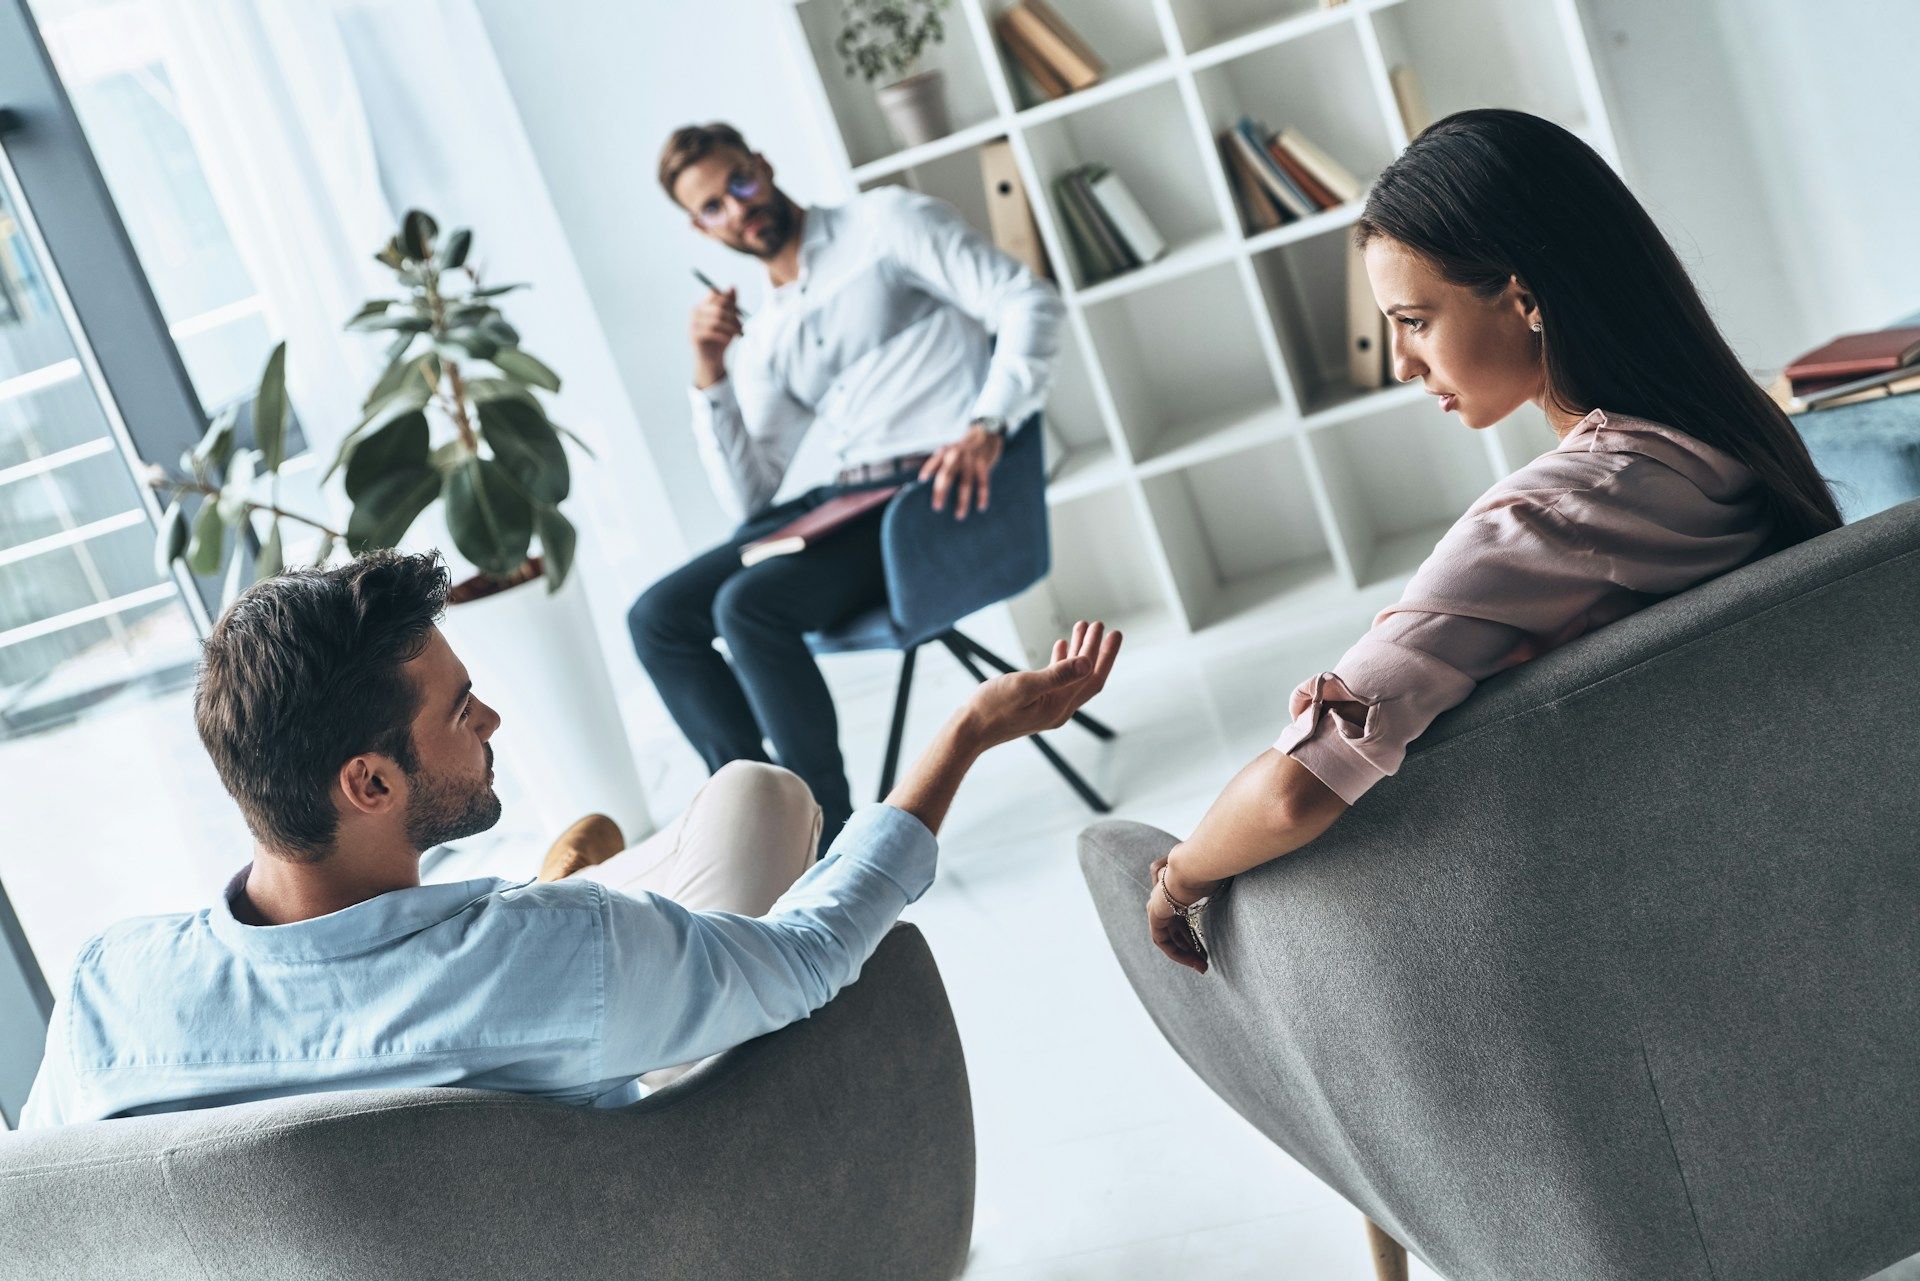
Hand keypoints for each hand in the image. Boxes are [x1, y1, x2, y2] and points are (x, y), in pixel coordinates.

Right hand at [691, 287, 741, 387]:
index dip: (729, 301)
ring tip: (737, 334)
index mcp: (703, 305)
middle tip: (741, 326)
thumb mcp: (729, 320)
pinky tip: (729, 340)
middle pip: (718, 308)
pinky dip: (723, 335)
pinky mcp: (693, 336)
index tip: (738, 313)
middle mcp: (695, 311)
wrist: (712, 360)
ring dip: (730, 327)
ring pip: (716, 321)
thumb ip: (730, 304)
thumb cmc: (721, 338)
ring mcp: (692, 323)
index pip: (715, 294)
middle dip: (733, 317)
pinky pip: (711, 332)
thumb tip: (733, 286)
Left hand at [918, 422, 1004, 519]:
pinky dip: (982, 495)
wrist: (985, 433)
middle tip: (937, 508)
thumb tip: (906, 466)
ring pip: (966, 483)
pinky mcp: (984, 464)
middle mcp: (956, 455)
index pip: (934, 461)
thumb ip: (932, 461)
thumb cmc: (961, 448)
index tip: (921, 480)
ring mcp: (971, 460)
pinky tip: (980, 507)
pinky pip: (984, 482)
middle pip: (948, 474)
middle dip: (942, 491)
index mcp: (945, 452)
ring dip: (963, 501)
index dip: (928, 469)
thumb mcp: (946, 449)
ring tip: (959, 516)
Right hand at [955, 620, 1120, 751]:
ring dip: (1079, 652)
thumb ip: (1057, 674)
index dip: (1104, 654)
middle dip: (1096, 650)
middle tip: (1102, 626)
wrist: (969, 731)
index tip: (1111, 631)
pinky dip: (1061, 661)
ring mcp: (1048, 707)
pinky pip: (1057, 680)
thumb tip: (1087, 662)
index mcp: (1060, 706)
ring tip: (1082, 627)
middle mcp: (1059, 710)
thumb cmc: (991, 708)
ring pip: (1072, 676)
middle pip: (1087, 677)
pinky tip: (1060, 645)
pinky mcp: (1036, 704)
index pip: (1091, 677)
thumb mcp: (1024, 687)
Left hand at [1148, 846, 1224, 973]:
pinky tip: (1192, 961)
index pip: (1183, 919)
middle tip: (1206, 963)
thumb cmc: (1209, 869)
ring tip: (1202, 967)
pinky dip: (1175, 952)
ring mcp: (1157, 905)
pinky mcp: (1154, 914)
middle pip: (1177, 930)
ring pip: (1169, 937)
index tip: (1209, 951)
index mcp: (1178, 890)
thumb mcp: (1216, 883)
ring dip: (1185, 954)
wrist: (1193, 866)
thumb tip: (1236, 886)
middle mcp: (1165, 898)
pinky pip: (1161, 940)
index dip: (1195, 936)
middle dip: (1192, 948)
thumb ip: (1216, 889)